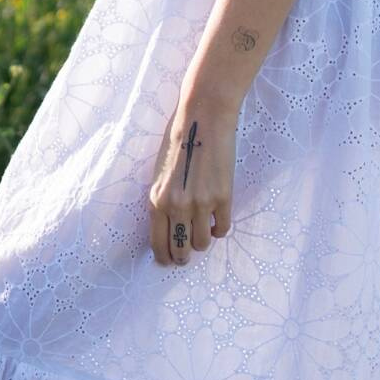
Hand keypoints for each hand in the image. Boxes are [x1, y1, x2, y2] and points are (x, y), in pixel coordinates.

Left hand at [147, 90, 236, 266]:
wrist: (202, 119)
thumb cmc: (178, 141)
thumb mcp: (160, 174)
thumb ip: (163, 200)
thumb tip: (170, 225)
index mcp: (157, 200)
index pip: (158, 243)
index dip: (165, 257)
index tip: (169, 261)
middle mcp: (177, 206)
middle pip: (180, 250)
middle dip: (184, 255)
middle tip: (187, 253)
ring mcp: (201, 204)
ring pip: (202, 243)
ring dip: (203, 240)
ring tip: (204, 230)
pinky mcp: (223, 198)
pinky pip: (222, 228)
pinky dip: (219, 228)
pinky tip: (217, 218)